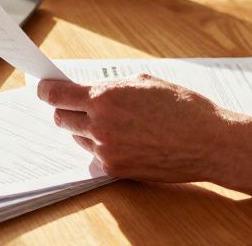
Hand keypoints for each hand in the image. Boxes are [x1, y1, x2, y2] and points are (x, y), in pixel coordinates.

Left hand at [37, 74, 234, 181]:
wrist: (208, 142)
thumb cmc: (182, 107)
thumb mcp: (145, 82)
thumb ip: (113, 87)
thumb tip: (93, 91)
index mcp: (105, 97)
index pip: (57, 95)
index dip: (46, 91)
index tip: (43, 89)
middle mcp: (100, 125)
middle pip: (61, 118)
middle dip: (66, 110)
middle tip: (77, 105)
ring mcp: (106, 150)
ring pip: (78, 138)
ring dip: (86, 129)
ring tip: (113, 123)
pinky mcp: (115, 169)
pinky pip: (95, 156)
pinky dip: (101, 148)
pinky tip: (124, 140)